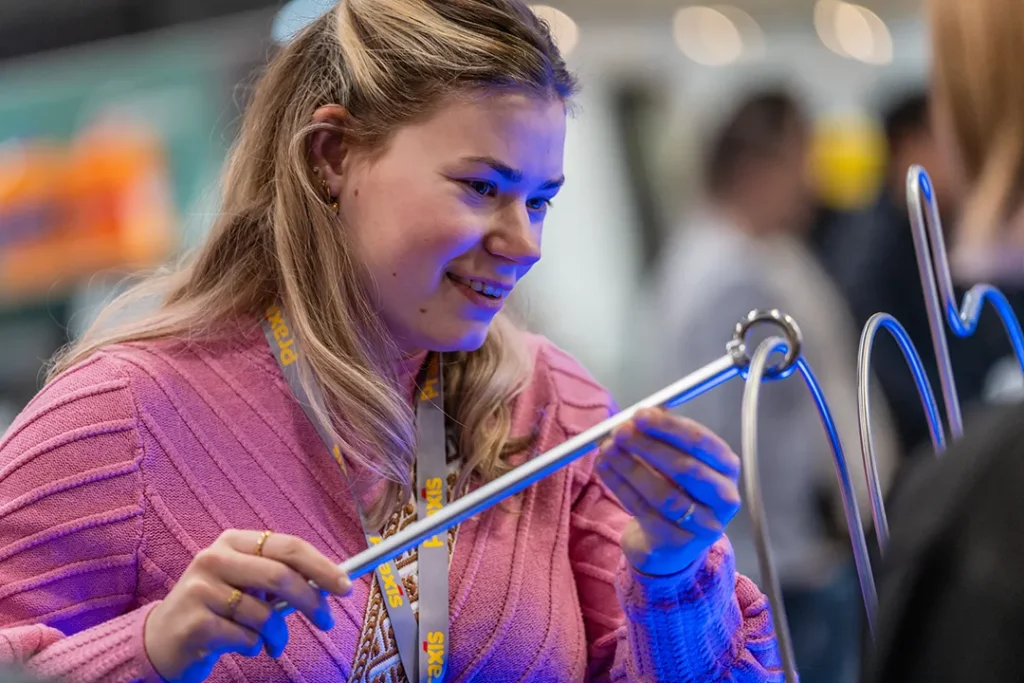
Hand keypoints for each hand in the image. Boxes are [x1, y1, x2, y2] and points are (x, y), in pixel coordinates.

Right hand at [144, 530, 351, 681]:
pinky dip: (255, 647)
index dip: (322, 565)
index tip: (346, 586)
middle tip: (327, 620)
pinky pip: (247, 638)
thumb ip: (281, 579)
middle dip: (312, 601)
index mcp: (234, 542)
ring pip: (265, 614)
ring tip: (272, 643)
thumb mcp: (247, 585)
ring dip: (279, 636)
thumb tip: (332, 582)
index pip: (289, 547)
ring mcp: (201, 589)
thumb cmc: (218, 610)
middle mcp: (215, 558)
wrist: (162, 641)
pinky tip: (243, 646)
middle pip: (281, 576)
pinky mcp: (195, 623)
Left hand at [596, 408, 740, 576]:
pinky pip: (645, 511)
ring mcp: (702, 525)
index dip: (670, 427)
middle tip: (620, 432)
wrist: (670, 544)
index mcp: (726, 469)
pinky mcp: (675, 543)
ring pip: (664, 494)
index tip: (641, 415)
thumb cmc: (676, 491)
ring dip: (631, 467)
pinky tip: (605, 468)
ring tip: (607, 450)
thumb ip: (662, 436)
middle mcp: (723, 498)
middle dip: (649, 447)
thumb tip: (640, 414)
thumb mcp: (675, 461)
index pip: (703, 443)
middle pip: (687, 470)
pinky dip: (621, 486)